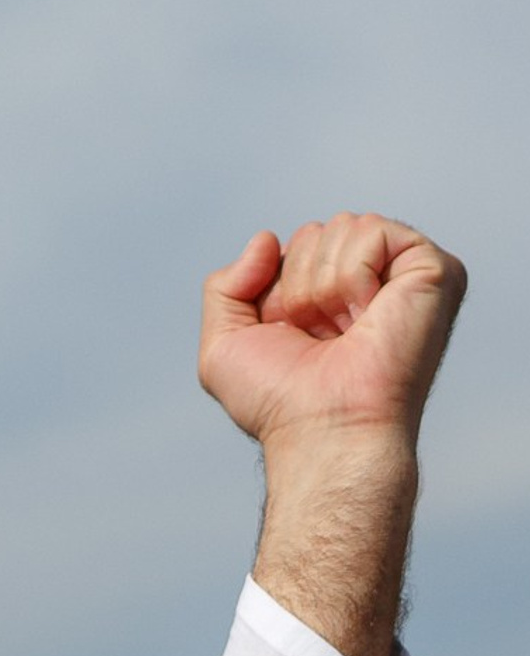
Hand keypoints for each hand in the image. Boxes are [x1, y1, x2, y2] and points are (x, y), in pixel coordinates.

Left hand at [200, 215, 464, 458]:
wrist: (322, 429)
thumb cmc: (277, 402)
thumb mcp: (222, 347)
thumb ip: (224, 287)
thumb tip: (266, 238)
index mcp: (327, 293)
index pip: (291, 246)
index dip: (275, 292)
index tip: (291, 337)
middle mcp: (367, 280)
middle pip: (315, 231)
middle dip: (298, 285)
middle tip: (319, 336)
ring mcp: (402, 272)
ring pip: (343, 226)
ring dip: (322, 286)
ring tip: (342, 331)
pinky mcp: (432, 267)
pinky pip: (372, 231)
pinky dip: (352, 278)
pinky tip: (365, 318)